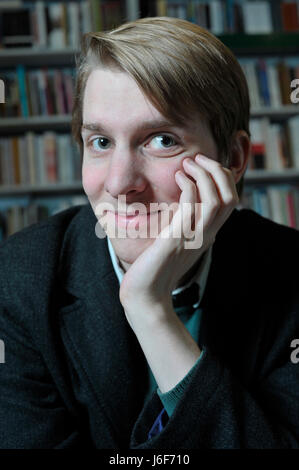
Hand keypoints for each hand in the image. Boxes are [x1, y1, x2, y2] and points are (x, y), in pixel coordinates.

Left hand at [119, 153, 238, 313]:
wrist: (145, 293)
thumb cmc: (155, 266)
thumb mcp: (176, 240)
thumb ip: (185, 223)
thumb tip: (183, 201)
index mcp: (208, 233)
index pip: (230, 199)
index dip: (221, 177)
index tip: (202, 165)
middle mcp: (207, 234)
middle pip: (230, 195)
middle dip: (217, 171)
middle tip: (197, 159)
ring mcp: (195, 236)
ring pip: (217, 199)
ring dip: (205, 175)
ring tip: (188, 164)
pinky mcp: (178, 238)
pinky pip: (192, 205)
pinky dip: (188, 186)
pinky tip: (177, 178)